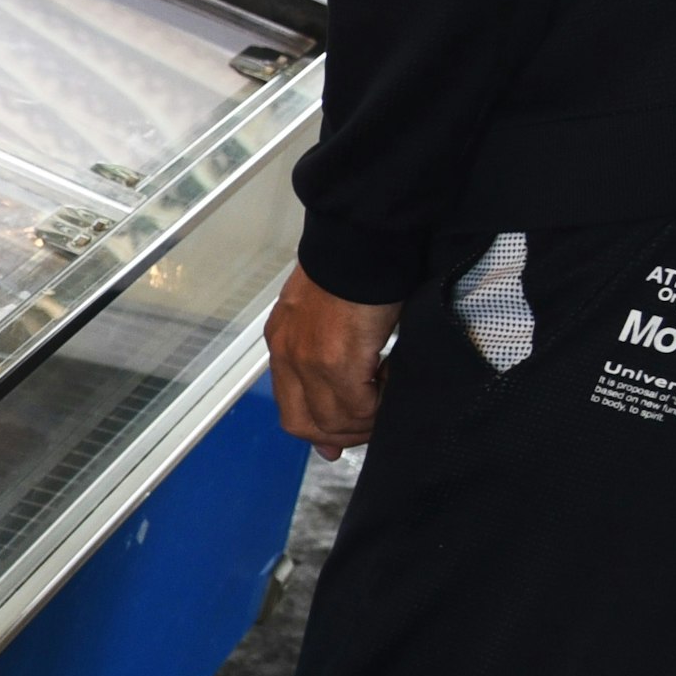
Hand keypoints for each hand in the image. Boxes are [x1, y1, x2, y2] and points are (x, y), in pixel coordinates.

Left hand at [269, 266, 404, 458]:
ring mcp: (307, 361)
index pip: (292, 411)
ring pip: (334, 421)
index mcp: (283, 343)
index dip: (321, 430)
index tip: (347, 436)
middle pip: (306, 425)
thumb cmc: (355, 270)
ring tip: (389, 395)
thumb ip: (327, 366)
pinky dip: (379, 404)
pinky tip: (391, 378)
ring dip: (366, 420)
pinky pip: (357, 406)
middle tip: (375, 419)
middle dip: (344, 432)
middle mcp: (287, 356)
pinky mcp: (334, 360)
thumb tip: (333, 431)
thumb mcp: (329, 317)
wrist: (362, 239)